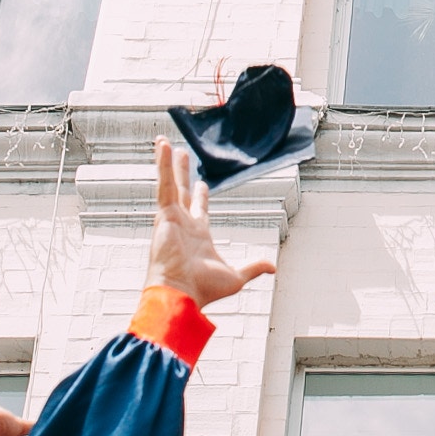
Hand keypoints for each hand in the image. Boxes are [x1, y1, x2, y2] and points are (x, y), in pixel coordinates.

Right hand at [148, 139, 274, 307]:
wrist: (181, 293)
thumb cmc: (203, 289)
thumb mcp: (235, 276)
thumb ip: (253, 267)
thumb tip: (272, 267)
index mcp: (197, 236)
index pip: (199, 210)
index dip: (200, 196)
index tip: (202, 184)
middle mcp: (182, 225)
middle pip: (182, 191)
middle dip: (182, 173)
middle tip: (180, 155)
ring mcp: (171, 218)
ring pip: (170, 183)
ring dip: (167, 163)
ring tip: (164, 142)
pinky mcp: (164, 214)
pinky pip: (163, 184)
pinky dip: (162, 165)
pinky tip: (162, 147)